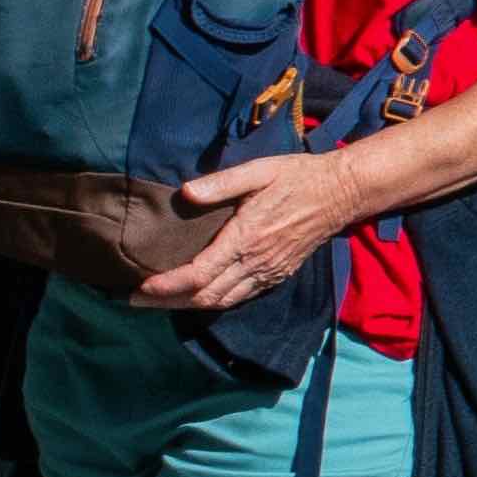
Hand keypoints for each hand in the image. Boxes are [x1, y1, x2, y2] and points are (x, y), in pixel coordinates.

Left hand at [136, 144, 380, 317]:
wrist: (341, 192)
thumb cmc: (297, 177)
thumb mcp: (259, 170)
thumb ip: (221, 183)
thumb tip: (186, 193)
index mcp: (247, 238)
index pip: (199, 274)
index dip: (166, 286)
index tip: (140, 288)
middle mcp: (257, 262)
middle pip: (205, 295)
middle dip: (167, 302)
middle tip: (135, 300)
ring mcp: (269, 271)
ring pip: (222, 301)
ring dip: (188, 305)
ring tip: (160, 301)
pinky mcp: (278, 274)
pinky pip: (240, 296)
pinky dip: (214, 301)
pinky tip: (198, 295)